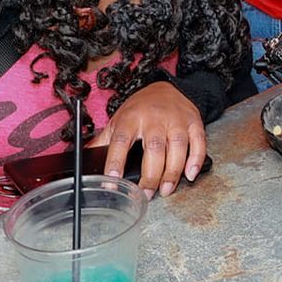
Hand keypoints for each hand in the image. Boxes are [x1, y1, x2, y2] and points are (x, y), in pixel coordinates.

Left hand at [103, 81, 205, 195]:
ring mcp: (176, 120)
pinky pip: (198, 142)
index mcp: (131, 118)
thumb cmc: (141, 108)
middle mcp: (154, 118)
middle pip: (153, 148)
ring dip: (172, 172)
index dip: (116, 161)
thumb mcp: (118, 120)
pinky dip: (196, 160)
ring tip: (165, 190)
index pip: (121, 140)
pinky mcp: (193, 122)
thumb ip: (103, 141)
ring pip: (177, 146)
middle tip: (145, 194)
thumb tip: (83, 160)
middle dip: (150, 175)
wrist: (167, 87)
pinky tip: (190, 174)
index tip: (113, 180)